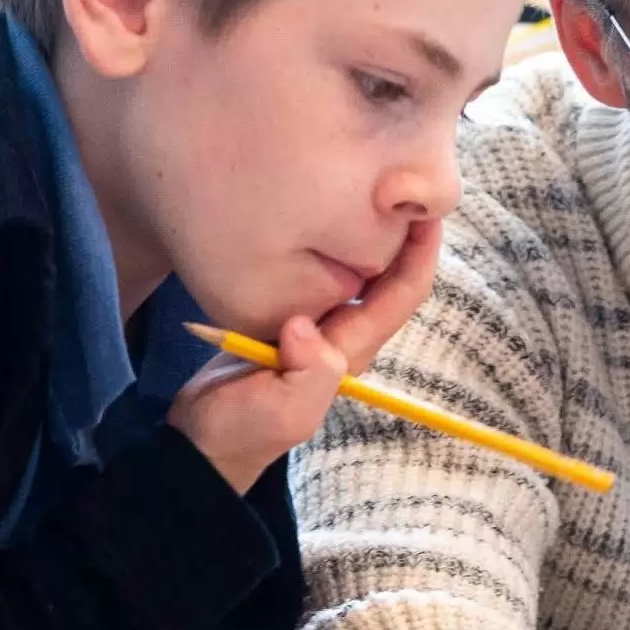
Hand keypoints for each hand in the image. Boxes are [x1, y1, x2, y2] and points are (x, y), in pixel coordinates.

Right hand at [169, 219, 441, 491]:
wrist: (202, 442)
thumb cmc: (240, 431)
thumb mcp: (279, 410)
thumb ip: (306, 374)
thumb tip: (307, 328)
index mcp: (349, 353)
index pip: (400, 297)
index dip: (420, 256)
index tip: (427, 214)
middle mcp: (342, 340)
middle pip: (389, 282)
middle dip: (404, 240)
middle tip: (402, 187)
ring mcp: (316, 333)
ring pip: (356, 277)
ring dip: (370, 241)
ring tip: (369, 195)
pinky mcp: (287, 325)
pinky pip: (319, 281)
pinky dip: (327, 250)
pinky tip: (318, 223)